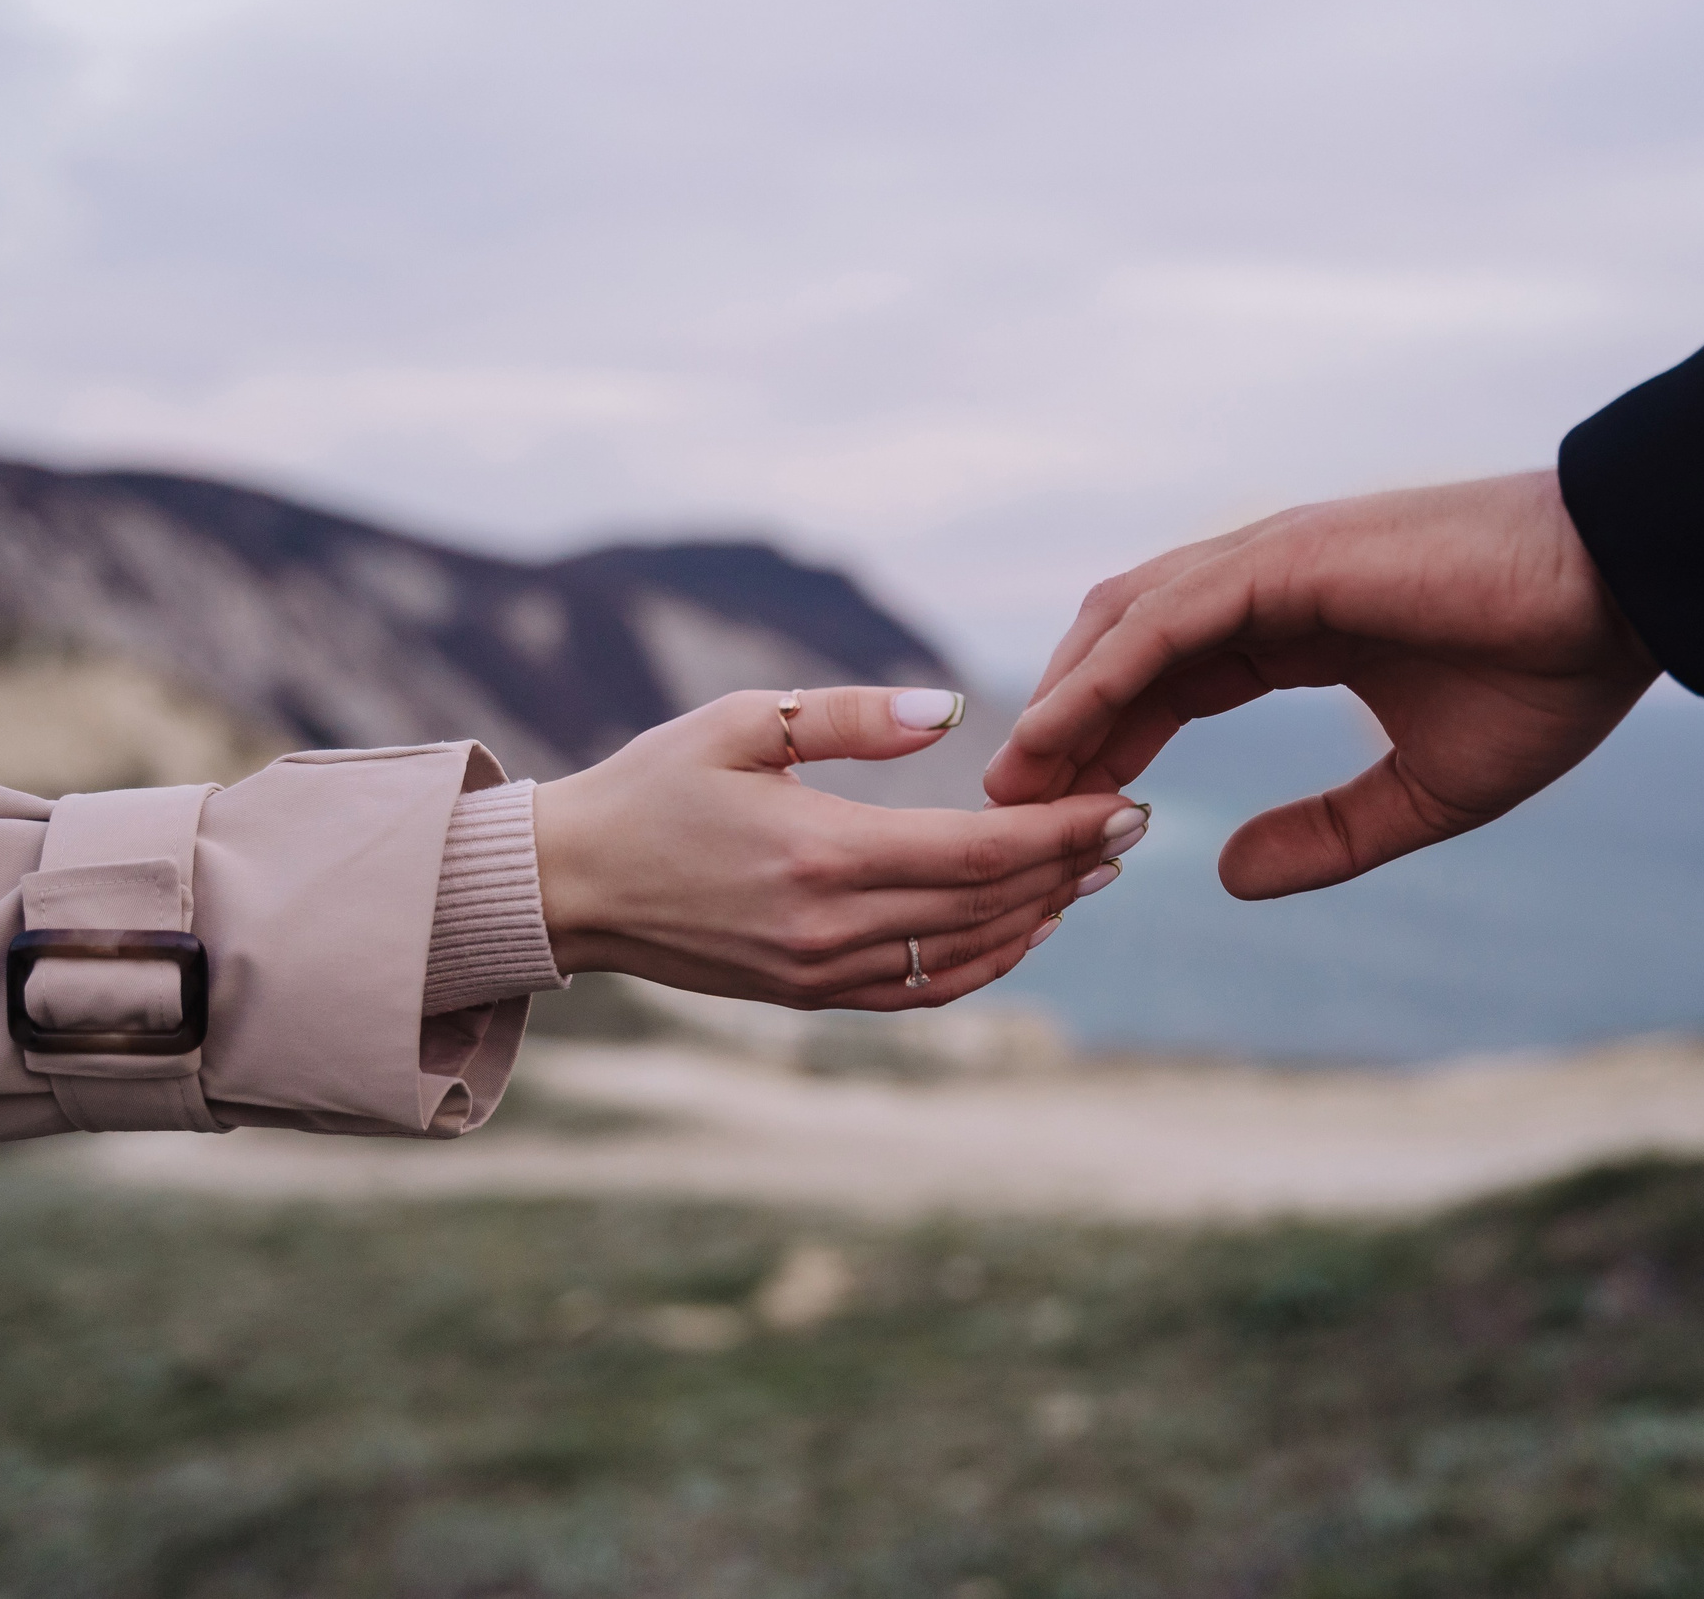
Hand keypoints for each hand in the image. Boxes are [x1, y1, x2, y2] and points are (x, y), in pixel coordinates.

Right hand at [533, 686, 1145, 1008]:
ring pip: (966, 955)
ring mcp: (822, 973)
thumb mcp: (740, 724)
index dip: (1061, 832)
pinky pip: (924, 989)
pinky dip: (986, 961)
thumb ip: (849, 716)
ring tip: (1090, 872)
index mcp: (821, 853)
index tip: (1122, 804)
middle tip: (1131, 830)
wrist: (571, 885)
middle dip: (1070, 868)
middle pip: (990, 907)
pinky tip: (1021, 927)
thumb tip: (952, 708)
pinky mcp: (810, 996)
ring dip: (1040, 915)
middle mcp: (830, 927)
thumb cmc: (653, 785)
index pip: (979, 852)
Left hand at [982, 472, 1658, 898]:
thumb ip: (1324, 835)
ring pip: (1125, 626)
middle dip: (1062, 727)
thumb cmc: (1548, 679)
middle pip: (1123, 651)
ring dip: (1063, 702)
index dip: (1105, 742)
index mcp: (1295, 626)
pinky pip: (1165, 621)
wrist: (1623, 597)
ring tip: (1015, 780)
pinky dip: (1104, 676)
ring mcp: (1270, 561)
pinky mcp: (1286, 557)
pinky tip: (1062, 735)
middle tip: (1011, 808)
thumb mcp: (1420, 794)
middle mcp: (1266, 583)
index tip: (1058, 812)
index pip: (1165, 682)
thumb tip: (1223, 875)